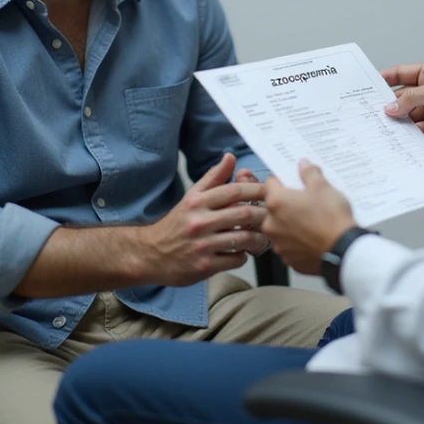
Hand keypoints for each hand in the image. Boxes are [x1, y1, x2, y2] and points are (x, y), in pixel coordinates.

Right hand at [137, 153, 270, 285]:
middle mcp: (199, 221)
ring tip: (262, 237)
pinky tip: (242, 252)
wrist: (150, 254)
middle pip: (243, 214)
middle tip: (272, 217)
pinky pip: (235, 259)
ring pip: (243, 239)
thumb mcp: (191, 197)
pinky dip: (244, 255)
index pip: (234, 191)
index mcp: (198, 202)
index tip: (270, 194)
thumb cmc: (176, 224)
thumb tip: (230, 157)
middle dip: (262, 215)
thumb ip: (213, 178)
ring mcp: (202, 245)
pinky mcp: (204, 266)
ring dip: (258, 238)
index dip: (257, 191)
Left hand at [261, 159, 356, 274]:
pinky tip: (313, 238)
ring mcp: (279, 244)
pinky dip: (298, 242)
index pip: (270, 184)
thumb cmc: (331, 217)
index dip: (282, 181)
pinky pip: (290, 246)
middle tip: (306, 203)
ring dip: (291, 224)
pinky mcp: (289, 260)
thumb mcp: (323, 187)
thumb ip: (309, 173)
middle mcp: (271, 224)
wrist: (342, 250)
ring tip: (312, 222)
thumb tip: (304, 165)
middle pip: (274, 208)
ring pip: (281, 228)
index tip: (293, 183)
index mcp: (276, 202)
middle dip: (287, 205)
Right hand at [380, 60, 423, 143]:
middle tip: (374, 110)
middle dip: (392, 103)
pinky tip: (407, 134)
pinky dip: (413, 132)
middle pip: (404, 96)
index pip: (404, 73)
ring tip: (389, 125)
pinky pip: (419, 128)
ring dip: (401, 120)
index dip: (387, 78)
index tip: (370, 84)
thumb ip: (410, 98)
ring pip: (410, 114)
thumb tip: (390, 107)